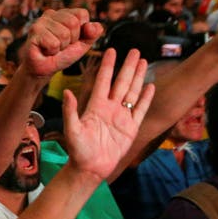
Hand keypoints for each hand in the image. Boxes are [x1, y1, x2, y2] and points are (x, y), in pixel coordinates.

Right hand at [21, 9, 101, 79]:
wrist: (45, 69)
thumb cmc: (63, 55)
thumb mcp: (83, 44)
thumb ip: (93, 33)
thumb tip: (90, 26)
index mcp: (63, 13)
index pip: (82, 14)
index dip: (81, 31)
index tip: (71, 39)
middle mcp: (50, 14)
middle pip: (73, 23)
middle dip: (71, 40)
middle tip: (61, 45)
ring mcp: (40, 22)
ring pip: (64, 34)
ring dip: (61, 47)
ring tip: (53, 49)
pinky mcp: (34, 33)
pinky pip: (54, 43)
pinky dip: (52, 51)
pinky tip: (45, 51)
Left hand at [63, 48, 154, 181]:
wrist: (90, 168)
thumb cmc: (78, 150)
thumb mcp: (72, 130)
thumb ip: (70, 111)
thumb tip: (67, 92)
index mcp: (95, 106)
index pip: (103, 81)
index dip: (108, 66)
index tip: (111, 50)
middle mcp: (109, 108)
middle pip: (121, 82)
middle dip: (128, 66)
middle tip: (135, 50)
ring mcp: (121, 117)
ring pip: (132, 92)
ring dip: (138, 77)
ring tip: (144, 62)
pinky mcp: (131, 128)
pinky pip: (140, 110)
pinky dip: (146, 98)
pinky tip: (151, 86)